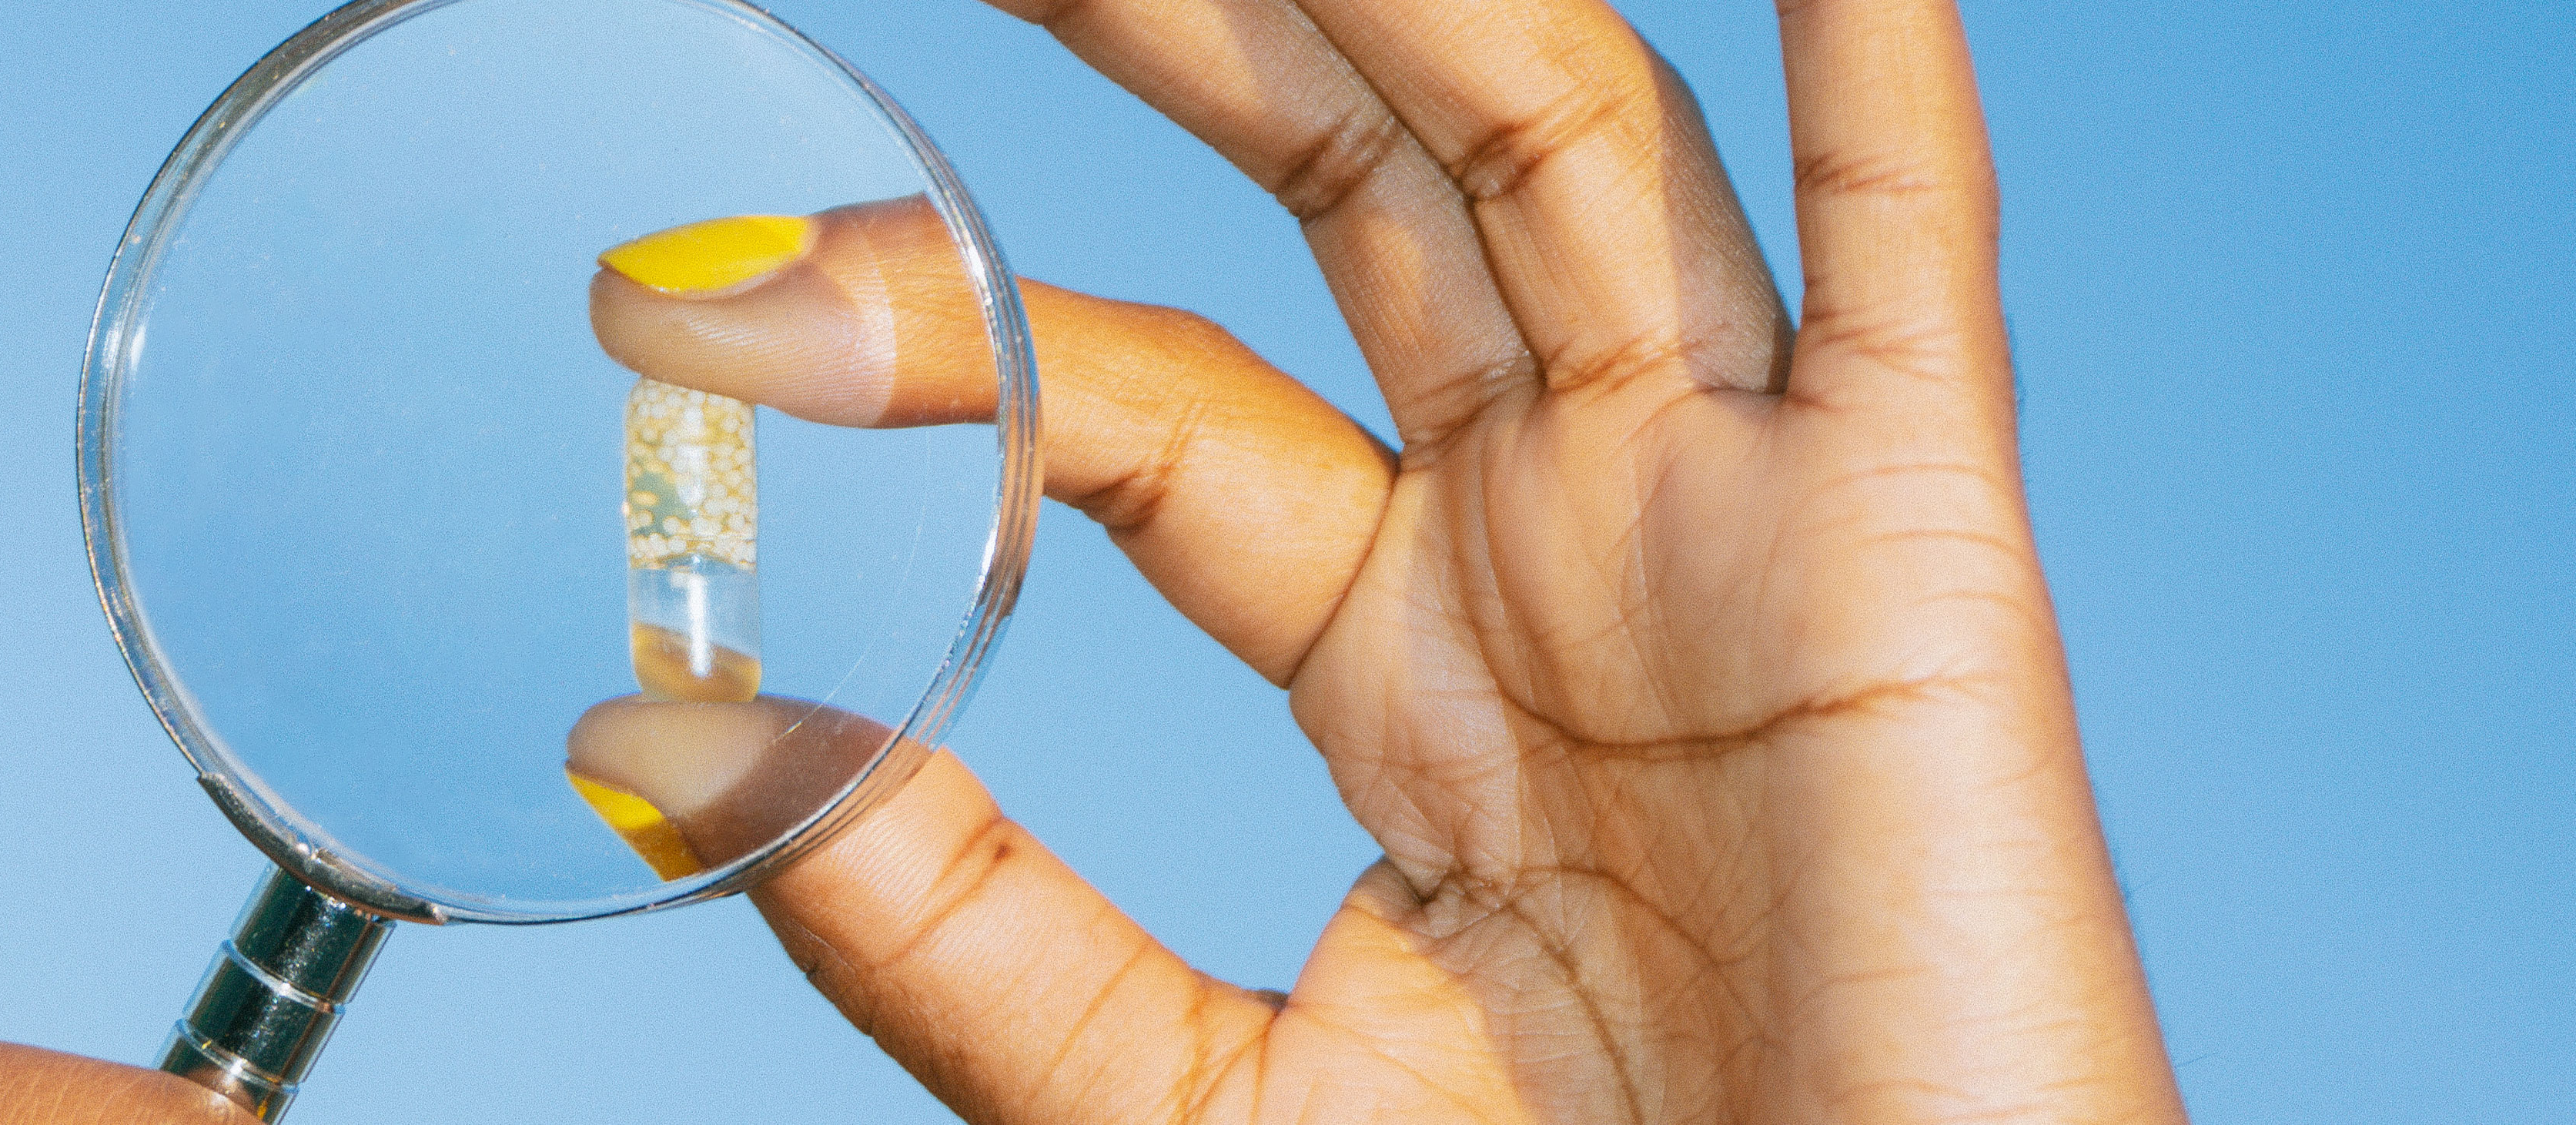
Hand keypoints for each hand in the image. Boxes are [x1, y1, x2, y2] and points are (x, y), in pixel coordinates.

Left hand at [591, 0, 2188, 1120]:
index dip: (939, 326)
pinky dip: (1874, 69)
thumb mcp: (1172, 1093)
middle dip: (1191, 14)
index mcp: (1411, 658)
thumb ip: (950, 921)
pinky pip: (1905, 256)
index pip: (1145, 400)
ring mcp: (1742, 520)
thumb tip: (656, 751)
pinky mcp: (1919, 563)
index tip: (687, 301)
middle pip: (1360, 181)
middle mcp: (1567, 539)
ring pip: (1569, 150)